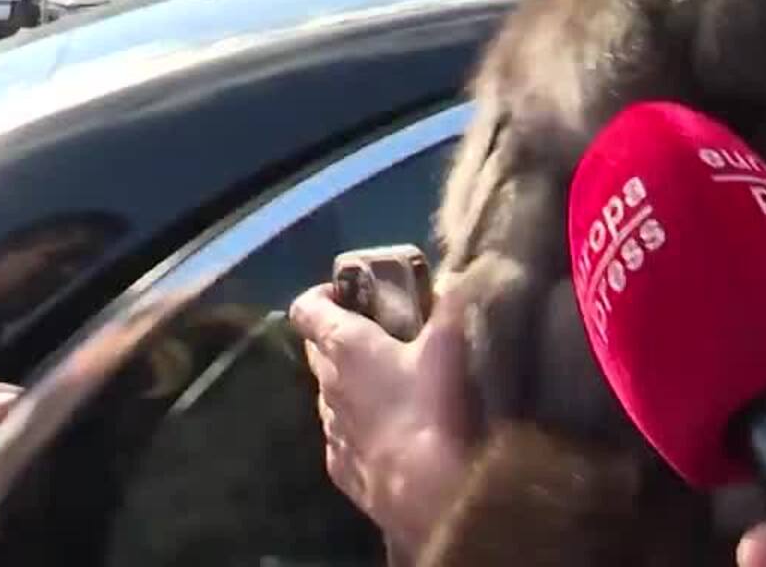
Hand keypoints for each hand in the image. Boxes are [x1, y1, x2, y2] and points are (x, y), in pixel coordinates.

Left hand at [290, 277, 474, 556]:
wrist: (431, 492)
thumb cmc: (437, 406)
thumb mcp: (452, 343)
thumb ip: (453, 301)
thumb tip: (458, 272)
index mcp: (346, 346)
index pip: (307, 309)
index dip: (322, 295)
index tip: (348, 291)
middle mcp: (328, 385)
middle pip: (315, 350)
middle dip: (337, 335)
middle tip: (377, 332)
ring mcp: (332, 431)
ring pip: (328, 395)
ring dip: (348, 384)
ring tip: (387, 384)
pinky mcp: (341, 470)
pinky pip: (342, 437)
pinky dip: (357, 426)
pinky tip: (387, 432)